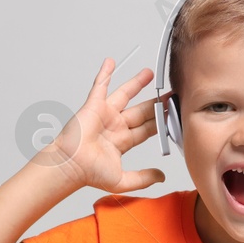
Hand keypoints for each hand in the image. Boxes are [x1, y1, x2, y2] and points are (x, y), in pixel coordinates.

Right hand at [36, 58, 163, 193]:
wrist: (71, 165)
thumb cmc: (89, 173)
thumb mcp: (123, 180)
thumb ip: (144, 178)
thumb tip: (162, 177)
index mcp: (122, 142)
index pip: (147, 129)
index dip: (161, 121)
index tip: (173, 114)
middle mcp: (115, 126)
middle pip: (141, 111)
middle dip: (156, 103)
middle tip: (170, 94)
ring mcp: (105, 114)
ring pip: (125, 94)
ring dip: (136, 83)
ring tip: (149, 73)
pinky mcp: (94, 105)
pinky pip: (100, 86)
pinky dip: (105, 73)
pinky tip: (110, 62)